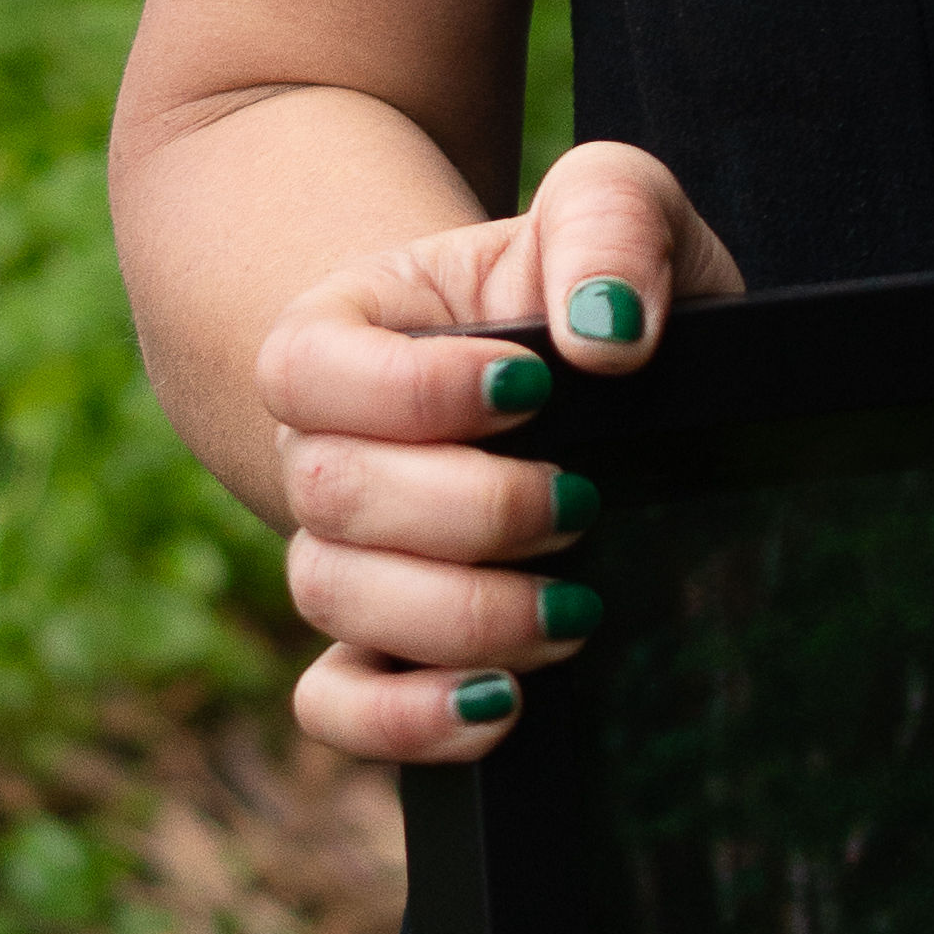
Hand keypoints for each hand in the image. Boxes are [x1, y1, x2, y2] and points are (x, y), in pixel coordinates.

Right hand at [252, 140, 742, 761]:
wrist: (606, 388)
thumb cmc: (599, 290)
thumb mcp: (623, 211)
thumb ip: (611, 224)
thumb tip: (607, 336)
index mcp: (355, 329)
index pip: (310, 369)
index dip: (413, 394)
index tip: (534, 388)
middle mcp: (330, 446)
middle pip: (330, 497)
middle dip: (470, 514)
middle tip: (581, 504)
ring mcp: (350, 557)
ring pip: (335, 600)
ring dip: (462, 617)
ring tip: (577, 605)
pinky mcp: (387, 650)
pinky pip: (337, 708)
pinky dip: (406, 722)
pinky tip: (506, 705)